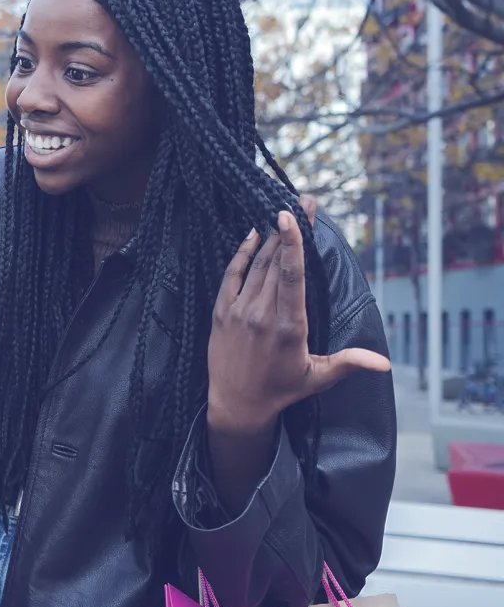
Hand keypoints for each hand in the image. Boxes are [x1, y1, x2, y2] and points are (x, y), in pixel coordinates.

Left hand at [207, 197, 390, 435]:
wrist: (235, 404)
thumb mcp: (317, 378)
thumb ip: (349, 363)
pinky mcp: (221, 312)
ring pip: (256, 266)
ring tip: (282, 214)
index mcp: (289, 327)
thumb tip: (386, 364)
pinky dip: (241, 253)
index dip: (293, 243)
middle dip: (289, 230)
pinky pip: (231, 275)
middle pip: (276, 262)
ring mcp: (238, 311)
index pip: (291, 276)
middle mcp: (262, 314)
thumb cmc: (280, 390)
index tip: (294, 215)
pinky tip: (252, 234)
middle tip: (301, 202)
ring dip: (270, 238)